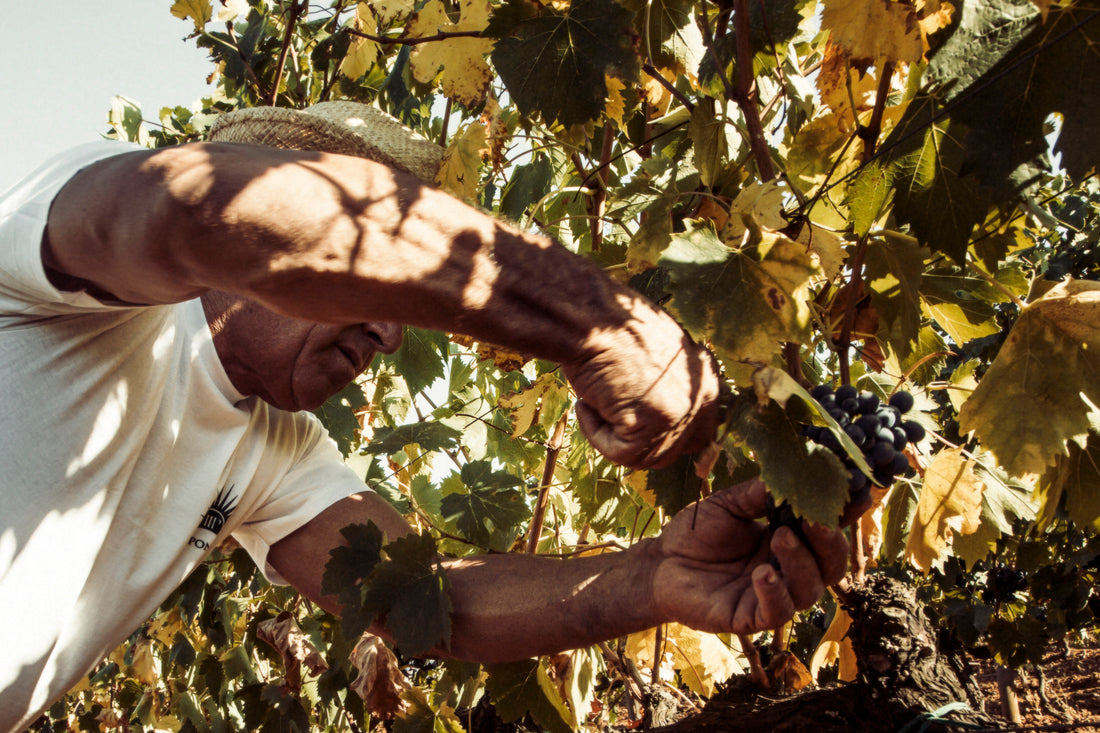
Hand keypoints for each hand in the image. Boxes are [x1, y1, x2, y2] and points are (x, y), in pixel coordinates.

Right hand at [562, 295, 721, 468]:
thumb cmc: (609, 329)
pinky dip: (596, 434)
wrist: (587, 318)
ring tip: (596, 398)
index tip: (633, 427)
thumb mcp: (651, 357)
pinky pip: (622, 455)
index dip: (665, 435)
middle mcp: (701, 398)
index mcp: (704, 379)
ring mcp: (681, 413)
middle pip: (673, 451)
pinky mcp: (656, 426)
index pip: (699, 431)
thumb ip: (665, 388)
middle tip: (607, 411)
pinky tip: (589, 401)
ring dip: (612, 436)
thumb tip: (653, 419)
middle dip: (639, 441)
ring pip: (646, 458)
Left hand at [649, 478, 848, 634]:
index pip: (826, 531)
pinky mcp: (750, 618)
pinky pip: (776, 612)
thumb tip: (785, 477)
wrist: (659, 563)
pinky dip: (774, 593)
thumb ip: (757, 495)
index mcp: (789, 539)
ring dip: (801, 563)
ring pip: (809, 589)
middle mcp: (788, 570)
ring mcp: (772, 595)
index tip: (856, 493)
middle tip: (815, 520)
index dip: (844, 515)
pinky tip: (762, 573)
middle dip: (830, 543)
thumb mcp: (728, 506)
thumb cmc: (696, 533)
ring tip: (781, 537)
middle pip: (830, 565)